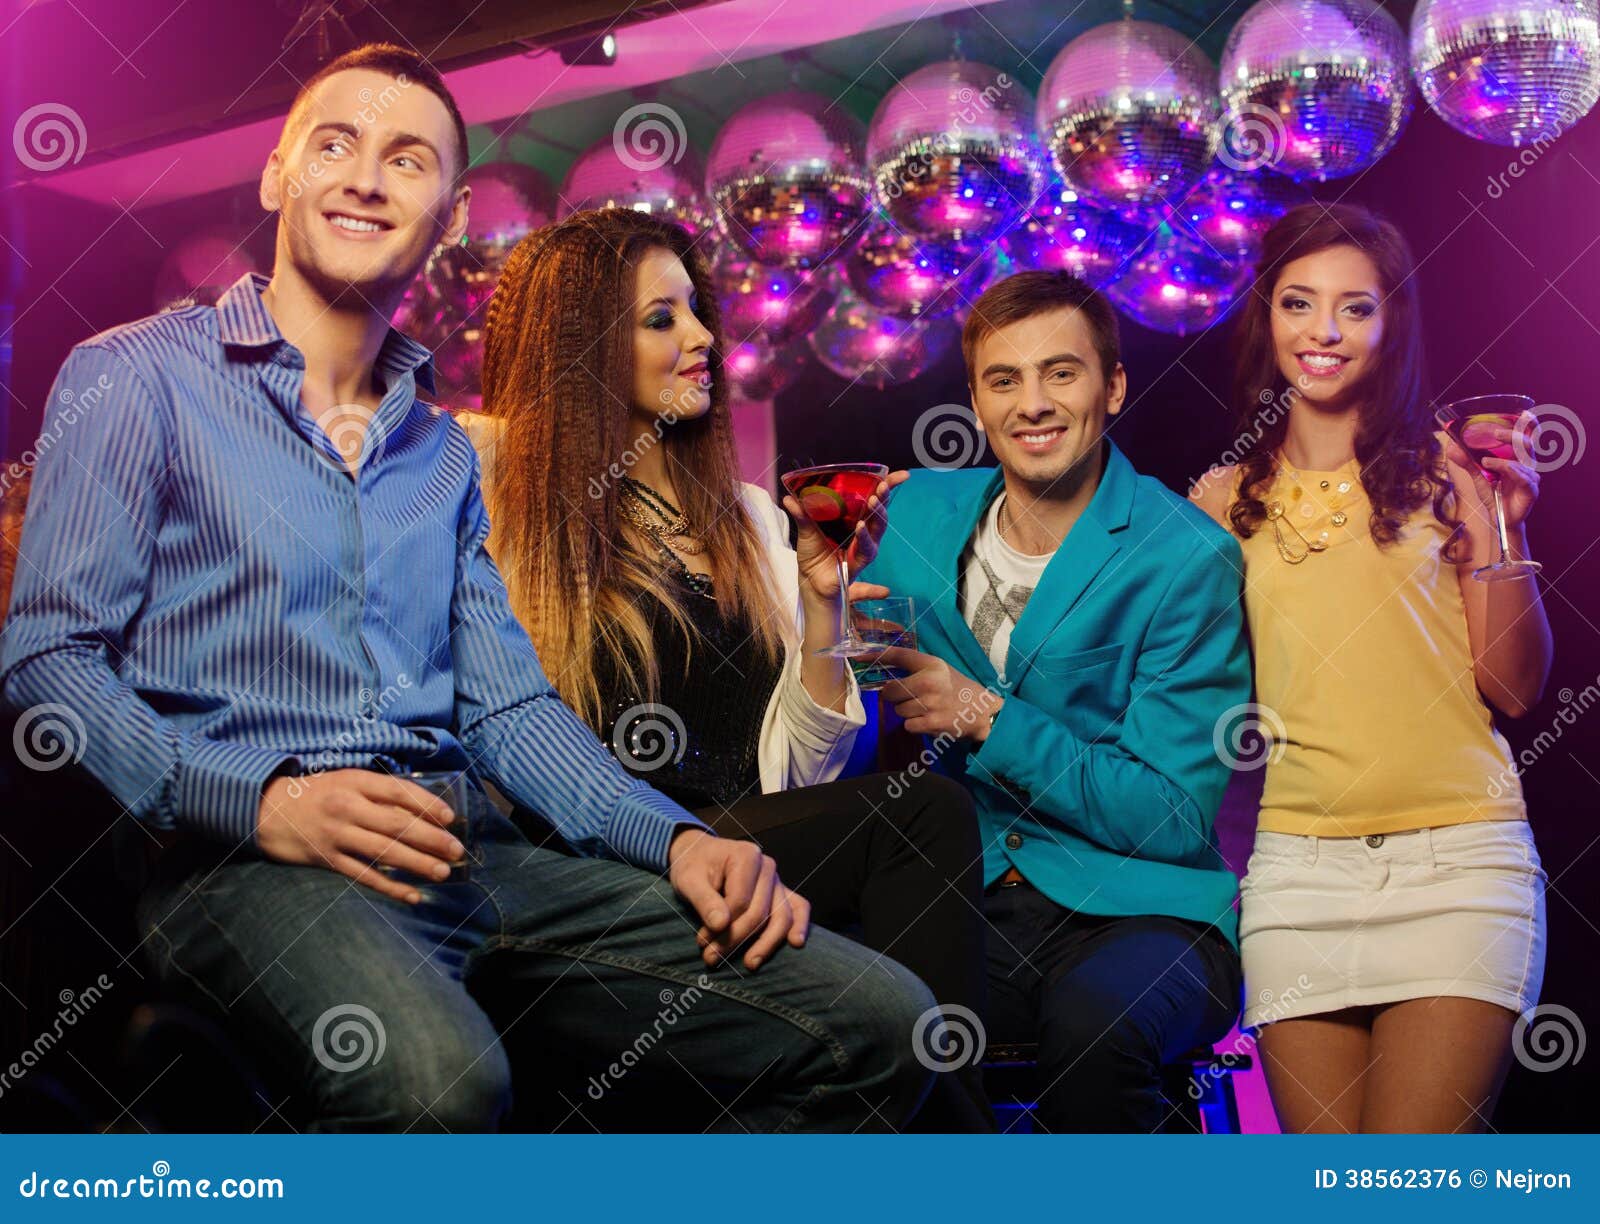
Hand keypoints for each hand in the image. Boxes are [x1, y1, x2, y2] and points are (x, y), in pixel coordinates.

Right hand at [255, 770, 463, 903]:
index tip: (449, 817)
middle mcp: (348, 807)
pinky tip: (412, 895)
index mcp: (356, 782)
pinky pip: (364, 875)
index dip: (426, 804)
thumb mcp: (346, 780)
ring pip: (385, 851)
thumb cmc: (316, 793)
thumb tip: (422, 809)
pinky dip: (390, 886)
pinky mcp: (327, 860)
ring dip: (417, 863)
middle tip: (457, 850)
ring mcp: (337, 835)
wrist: (265, 810)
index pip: (399, 791)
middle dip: (431, 838)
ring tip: (443, 872)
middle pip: (397, 824)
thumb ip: (379, 792)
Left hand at [667, 827, 809, 969]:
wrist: (699, 854)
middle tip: (711, 958)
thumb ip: (704, 901)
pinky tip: (795, 943)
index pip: (740, 901)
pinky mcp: (781, 892)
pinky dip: (800, 925)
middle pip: (759, 912)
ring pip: (781, 916)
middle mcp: (767, 867)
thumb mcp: (688, 880)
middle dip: (736, 939)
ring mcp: (777, 880)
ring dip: (765, 944)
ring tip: (749, 964)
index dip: (721, 927)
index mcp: (746, 857)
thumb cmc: (693, 866)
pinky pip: (798, 908)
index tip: (701, 943)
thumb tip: (721, 924)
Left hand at [784, 470, 908, 602]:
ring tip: (873, 501)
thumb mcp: (806, 530)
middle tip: (882, 486)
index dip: (888, 486)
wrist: (810, 581)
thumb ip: (801, 514)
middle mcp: (864, 531)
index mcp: (854, 518)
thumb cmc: (813, 554)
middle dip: (884, 497)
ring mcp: (864, 546)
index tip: (902, 475)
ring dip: (877, 514)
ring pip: (878, 528)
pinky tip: (861, 526)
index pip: (875, 499)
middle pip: (880, 511)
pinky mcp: (860, 561)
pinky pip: (866, 548)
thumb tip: (788, 498)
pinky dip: (864, 537)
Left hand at [872, 646, 1001, 741]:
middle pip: (890, 691)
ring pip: (898, 710)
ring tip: (924, 709)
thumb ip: (916, 668)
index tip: (858, 656)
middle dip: (895, 697)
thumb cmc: (958, 689)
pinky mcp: (932, 722)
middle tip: (910, 697)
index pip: (899, 655)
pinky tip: (928, 720)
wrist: (983, 712)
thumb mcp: (941, 670)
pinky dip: (914, 725)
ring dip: (906, 712)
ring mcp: (930, 703)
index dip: (876, 655)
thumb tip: (883, 669)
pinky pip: (907, 725)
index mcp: (932, 664)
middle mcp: (929, 681)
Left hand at [1437, 419, 1540, 528]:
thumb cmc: (1494, 494)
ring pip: (1524, 460)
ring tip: (1484, 460)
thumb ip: (1467, 461)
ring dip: (1504, 458)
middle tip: (1496, 432)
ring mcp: (1531, 478)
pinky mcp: (1531, 490)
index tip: (1525, 412)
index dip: (1529, 424)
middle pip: (1528, 444)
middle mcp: (1527, 465)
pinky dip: (1508, 470)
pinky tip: (1492, 468)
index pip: (1527, 437)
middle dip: (1514, 434)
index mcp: (1518, 458)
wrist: (1499, 519)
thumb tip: (1452, 447)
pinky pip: (1523, 477)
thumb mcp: (1478, 476)